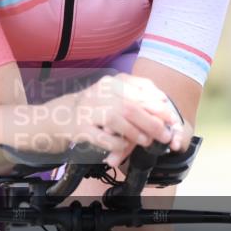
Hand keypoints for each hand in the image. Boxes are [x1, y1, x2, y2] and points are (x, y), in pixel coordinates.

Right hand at [72, 73, 188, 166]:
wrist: (59, 115)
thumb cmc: (93, 105)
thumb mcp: (113, 92)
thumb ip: (135, 93)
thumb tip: (162, 100)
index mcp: (111, 83)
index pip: (139, 89)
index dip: (158, 103)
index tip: (170, 115)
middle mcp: (99, 93)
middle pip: (131, 106)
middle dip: (152, 122)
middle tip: (165, 134)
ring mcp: (88, 111)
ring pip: (117, 120)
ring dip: (136, 133)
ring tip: (147, 141)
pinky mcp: (80, 129)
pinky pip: (103, 138)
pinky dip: (117, 144)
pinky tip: (124, 147)